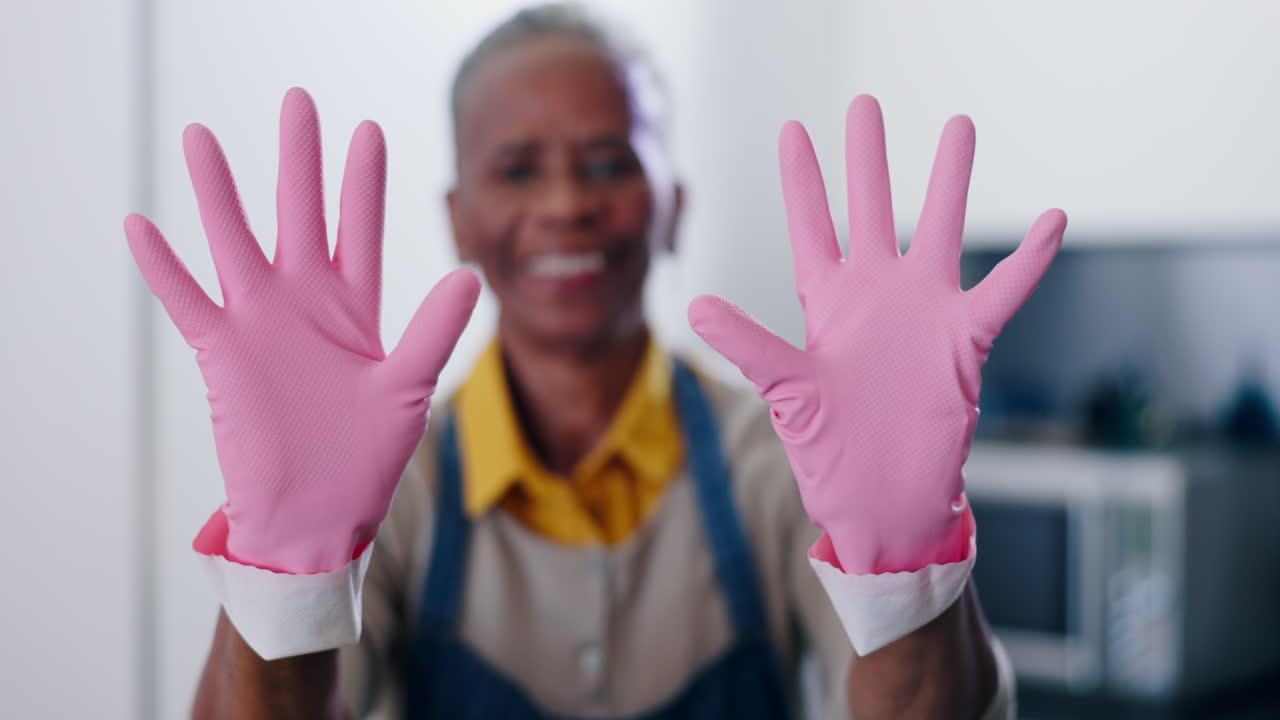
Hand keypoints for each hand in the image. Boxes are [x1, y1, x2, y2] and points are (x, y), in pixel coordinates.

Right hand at [126, 88, 478, 573]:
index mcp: (355, 309)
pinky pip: (188, 301)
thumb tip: (470, 275)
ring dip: (219, 193)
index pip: (359, 229)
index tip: (367, 130)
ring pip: (236, 242)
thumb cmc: (366, 458)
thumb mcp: (408, 390)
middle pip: (300, 215)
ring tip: (201, 137)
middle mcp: (306, 304)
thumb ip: (433, 331)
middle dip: (300, 160)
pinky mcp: (225, 355)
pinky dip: (165, 268)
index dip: (362, 182)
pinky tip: (141, 225)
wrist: (318, 514)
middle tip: (299, 101)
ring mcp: (262, 325)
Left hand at [689, 95, 1062, 574]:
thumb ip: (752, 345)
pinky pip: (1003, 290)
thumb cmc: (830, 456)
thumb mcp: (787, 395)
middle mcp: (875, 296)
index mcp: (827, 304)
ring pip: (939, 228)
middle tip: (867, 104)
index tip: (795, 129)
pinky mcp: (964, 340)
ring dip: (949, 181)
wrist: (886, 501)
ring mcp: (922, 312)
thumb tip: (699, 305)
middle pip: (871, 208)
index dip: (803, 179)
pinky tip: (1052, 218)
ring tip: (958, 126)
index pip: (811, 227)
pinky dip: (1029, 259)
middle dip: (869, 158)